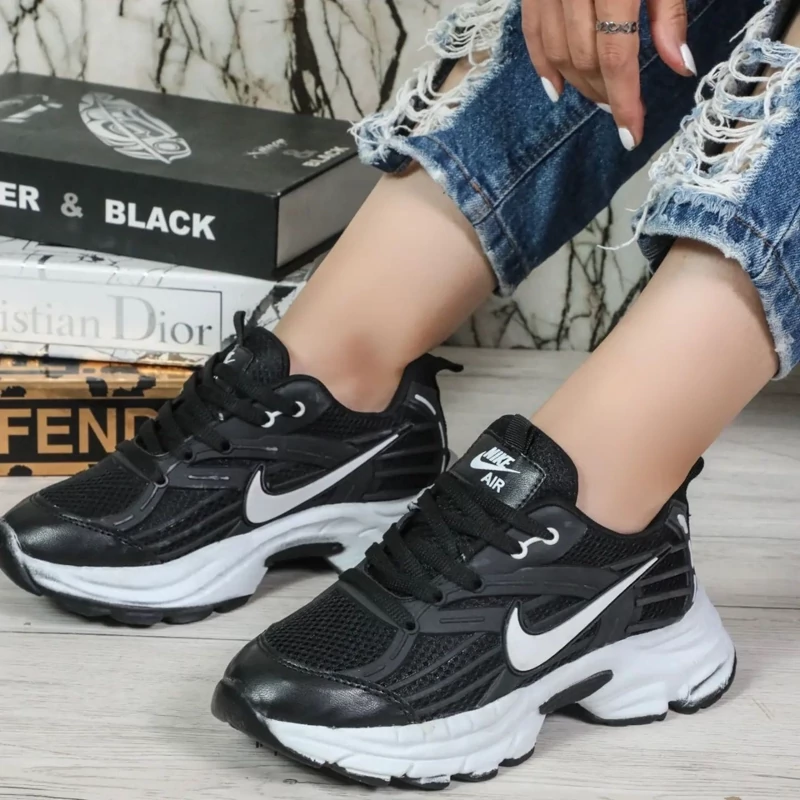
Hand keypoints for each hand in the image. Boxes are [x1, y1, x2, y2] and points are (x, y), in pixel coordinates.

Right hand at [522, 0, 695, 149]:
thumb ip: (669, 14)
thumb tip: (681, 65)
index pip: (616, 58)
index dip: (624, 101)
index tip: (631, 135)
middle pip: (586, 61)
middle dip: (605, 93)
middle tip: (623, 109)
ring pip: (559, 53)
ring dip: (580, 84)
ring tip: (600, 98)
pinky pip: (532, 33)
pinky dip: (543, 65)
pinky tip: (557, 89)